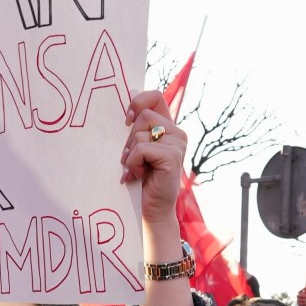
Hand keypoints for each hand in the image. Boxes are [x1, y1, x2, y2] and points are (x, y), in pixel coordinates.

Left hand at [120, 90, 186, 225]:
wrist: (151, 209)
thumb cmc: (141, 179)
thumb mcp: (137, 147)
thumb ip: (137, 126)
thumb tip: (128, 95)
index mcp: (168, 127)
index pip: (154, 96)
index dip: (138, 103)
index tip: (127, 121)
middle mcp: (177, 133)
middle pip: (143, 116)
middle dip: (129, 139)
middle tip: (132, 159)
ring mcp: (177, 144)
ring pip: (140, 133)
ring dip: (130, 154)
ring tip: (136, 169)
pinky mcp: (173, 156)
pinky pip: (142, 148)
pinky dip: (133, 162)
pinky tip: (138, 174)